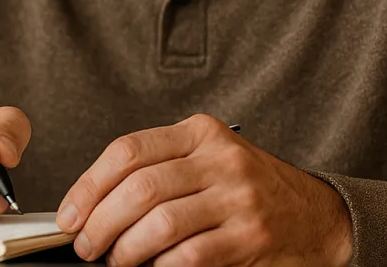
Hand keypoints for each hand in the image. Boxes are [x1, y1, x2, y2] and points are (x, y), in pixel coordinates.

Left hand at [56, 114, 351, 265]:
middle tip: (86, 245)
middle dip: (99, 223)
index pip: (128, 151)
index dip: (89, 185)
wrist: (316, 216)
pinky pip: (188, 255)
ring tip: (116, 260)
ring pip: (159, 224)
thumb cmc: (249, 190)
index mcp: (201, 132)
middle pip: (138, 188)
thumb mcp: (209, 161)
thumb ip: (161, 170)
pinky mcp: (249, 235)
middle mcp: (220, 158)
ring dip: (125, 251)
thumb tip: (92, 203)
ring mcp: (238, 197)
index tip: (70, 214)